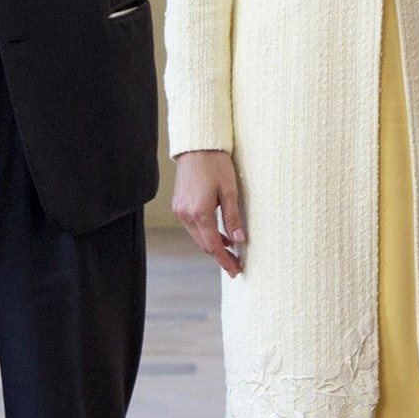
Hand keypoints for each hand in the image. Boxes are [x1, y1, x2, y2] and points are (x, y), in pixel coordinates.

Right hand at [172, 149, 246, 275]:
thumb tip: (239, 240)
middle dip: (219, 256)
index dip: (225, 260)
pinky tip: (217, 232)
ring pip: (197, 236)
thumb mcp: (230, 190)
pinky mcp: (178, 205)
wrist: (196, 146)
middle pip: (203, 244)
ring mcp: (180, 210)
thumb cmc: (216, 164)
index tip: (235, 271)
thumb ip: (233, 217)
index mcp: (200, 212)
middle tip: (235, 264)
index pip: (213, 245)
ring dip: (212, 244)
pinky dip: (204, 233)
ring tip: (230, 249)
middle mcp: (186, 214)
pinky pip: (192, 226)